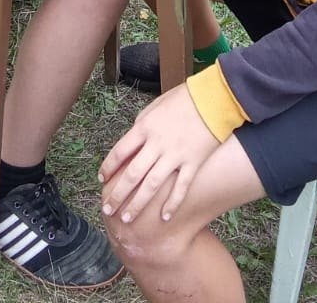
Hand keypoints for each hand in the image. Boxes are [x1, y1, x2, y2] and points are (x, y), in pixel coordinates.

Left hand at [99, 84, 218, 222]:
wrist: (215, 98)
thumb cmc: (184, 98)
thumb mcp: (156, 106)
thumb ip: (142, 125)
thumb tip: (132, 143)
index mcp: (145, 127)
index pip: (120, 151)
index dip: (108, 167)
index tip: (101, 179)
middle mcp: (157, 144)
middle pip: (132, 174)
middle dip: (118, 194)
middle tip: (108, 209)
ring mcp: (175, 155)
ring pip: (152, 186)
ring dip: (137, 204)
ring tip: (126, 219)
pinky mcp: (193, 163)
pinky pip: (181, 188)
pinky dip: (172, 204)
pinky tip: (164, 217)